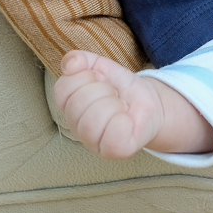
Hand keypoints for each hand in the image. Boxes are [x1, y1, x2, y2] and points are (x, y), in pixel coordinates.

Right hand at [53, 50, 212, 158]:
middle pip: (77, 103)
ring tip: (121, 106)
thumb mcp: (102, 66)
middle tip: (114, 94)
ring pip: (92, 120)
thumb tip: (71, 63)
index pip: (63, 88)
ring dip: (114, 104)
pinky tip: (126, 119)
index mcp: (69, 106)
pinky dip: (124, 121)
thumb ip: (83, 60)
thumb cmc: (122, 88)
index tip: (102, 79)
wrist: (149, 102)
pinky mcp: (112, 151)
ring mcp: (92, 142)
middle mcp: (76, 127)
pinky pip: (112, 136)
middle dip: (104, 90)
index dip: (87, 76)